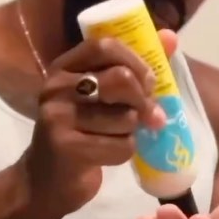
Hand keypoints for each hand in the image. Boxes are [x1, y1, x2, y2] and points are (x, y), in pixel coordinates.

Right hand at [20, 32, 175, 218]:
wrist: (46, 181)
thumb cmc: (80, 133)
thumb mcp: (100, 97)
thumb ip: (132, 67)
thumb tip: (171, 37)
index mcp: (64, 68)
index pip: (104, 46)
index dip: (135, 61)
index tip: (148, 81)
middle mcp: (56, 87)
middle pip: (120, 79)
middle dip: (142, 99)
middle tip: (146, 114)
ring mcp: (57, 117)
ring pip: (124, 117)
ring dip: (132, 131)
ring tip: (118, 136)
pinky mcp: (66, 148)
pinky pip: (120, 145)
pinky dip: (126, 152)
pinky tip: (110, 154)